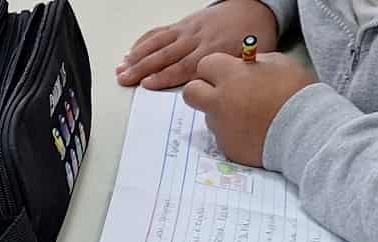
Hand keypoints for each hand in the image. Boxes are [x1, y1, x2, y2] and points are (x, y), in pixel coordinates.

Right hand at [117, 0, 276, 89]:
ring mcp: (188, 31)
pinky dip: (144, 41)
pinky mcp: (183, 24)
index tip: (147, 84)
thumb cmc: (252, 36)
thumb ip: (229, 77)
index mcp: (213, 50)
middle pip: (165, 56)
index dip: (164, 76)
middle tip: (125, 78)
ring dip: (138, 56)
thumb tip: (217, 97)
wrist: (255, 8)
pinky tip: (132, 51)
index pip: (184, 66)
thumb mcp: (248, 60)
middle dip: (142, 68)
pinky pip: (160, 32)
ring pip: (159, 43)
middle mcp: (196, 40)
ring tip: (122, 67)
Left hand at [183, 51, 315, 167]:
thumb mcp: (279, 64)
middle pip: (191, 92)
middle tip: (219, 93)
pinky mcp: (227, 147)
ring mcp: (221, 127)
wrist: (308, 130)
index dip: (216, 69)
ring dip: (222, 114)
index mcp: (231, 75)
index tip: (226, 73)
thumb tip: (242, 65)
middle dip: (201, 90)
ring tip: (251, 115)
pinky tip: (255, 131)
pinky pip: (224, 136)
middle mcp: (219, 101)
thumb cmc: (297, 93)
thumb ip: (253, 63)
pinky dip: (235, 133)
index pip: (204, 65)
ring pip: (209, 116)